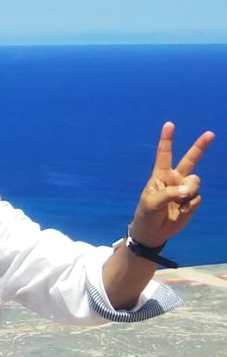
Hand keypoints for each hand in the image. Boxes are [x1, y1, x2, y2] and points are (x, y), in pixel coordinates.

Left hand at [129, 122, 214, 246]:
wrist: (153, 232)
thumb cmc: (147, 214)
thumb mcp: (152, 203)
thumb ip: (170, 194)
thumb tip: (189, 190)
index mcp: (160, 175)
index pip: (164, 154)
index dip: (167, 139)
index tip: (169, 124)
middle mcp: (174, 179)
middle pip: (190, 160)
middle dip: (200, 147)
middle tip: (210, 133)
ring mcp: (184, 189)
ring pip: (196, 182)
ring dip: (189, 192)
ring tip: (179, 203)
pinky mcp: (192, 201)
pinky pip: (197, 198)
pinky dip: (190, 205)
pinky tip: (182, 211)